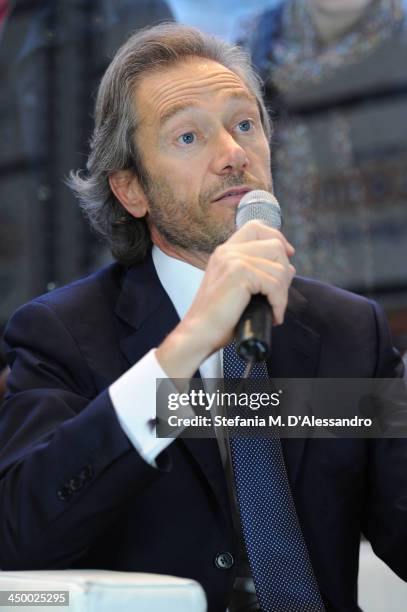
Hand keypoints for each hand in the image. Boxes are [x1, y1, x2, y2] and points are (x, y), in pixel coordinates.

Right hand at [156, 221, 294, 378]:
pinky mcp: (239, 274)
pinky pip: (275, 284)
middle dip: (284, 272)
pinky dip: (279, 303)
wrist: (199, 334)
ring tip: (273, 309)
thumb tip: (290, 267)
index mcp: (225, 252)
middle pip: (274, 246)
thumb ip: (258, 273)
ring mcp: (233, 260)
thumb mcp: (238, 288)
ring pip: (279, 267)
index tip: (288, 256)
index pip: (256, 227)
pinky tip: (273, 316)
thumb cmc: (218, 318)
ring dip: (282, 293)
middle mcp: (227, 251)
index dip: (277, 238)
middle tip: (277, 297)